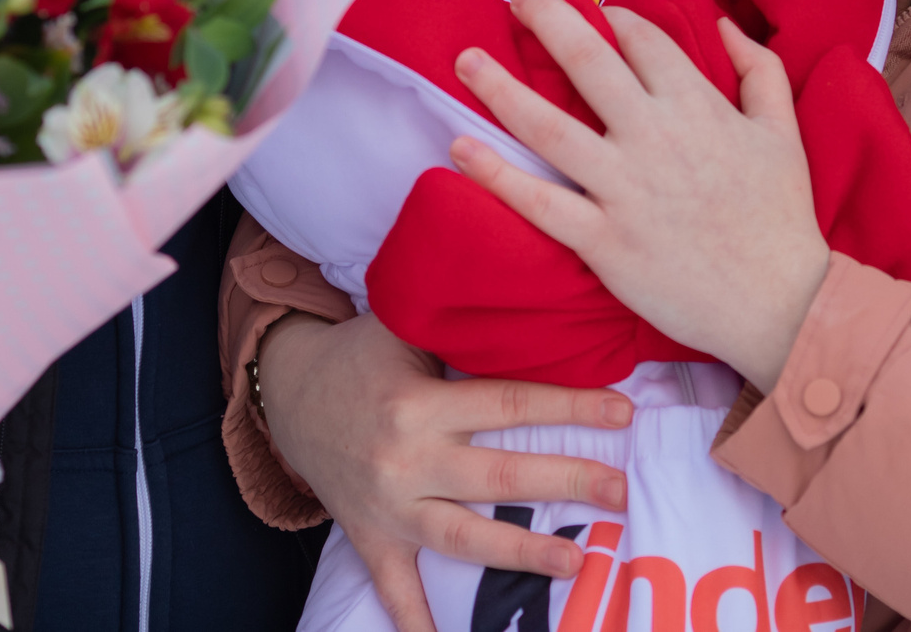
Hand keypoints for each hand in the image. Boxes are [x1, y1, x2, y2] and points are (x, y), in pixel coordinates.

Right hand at [256, 310, 632, 631]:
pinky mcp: (371, 538)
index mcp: (420, 404)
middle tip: (621, 491)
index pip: (509, 404)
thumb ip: (462, 327)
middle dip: (566, 482)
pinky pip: (395, 589)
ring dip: (520, 554)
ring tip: (575, 562)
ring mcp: (388, 507)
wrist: (288, 391)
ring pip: (462, 538)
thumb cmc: (361, 354)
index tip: (623, 412)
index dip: (570, 406)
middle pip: (498, 478)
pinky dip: (417, 622)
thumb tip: (535, 310)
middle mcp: (406, 460)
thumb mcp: (405, 325)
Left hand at [449, 0, 829, 389]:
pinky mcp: (603, 241)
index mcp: (697, 105)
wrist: (781, 305)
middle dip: (546, 20)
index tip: (591, 10)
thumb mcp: (784, 131)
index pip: (642, 40)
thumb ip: (759, 69)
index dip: (612, 17)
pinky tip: (460, 148)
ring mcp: (624, 189)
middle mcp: (653, 137)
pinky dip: (497, 175)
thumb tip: (723, 23)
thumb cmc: (782, 218)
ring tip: (464, 60)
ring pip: (548, 126)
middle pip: (586, 61)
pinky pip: (540, 202)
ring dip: (500, 89)